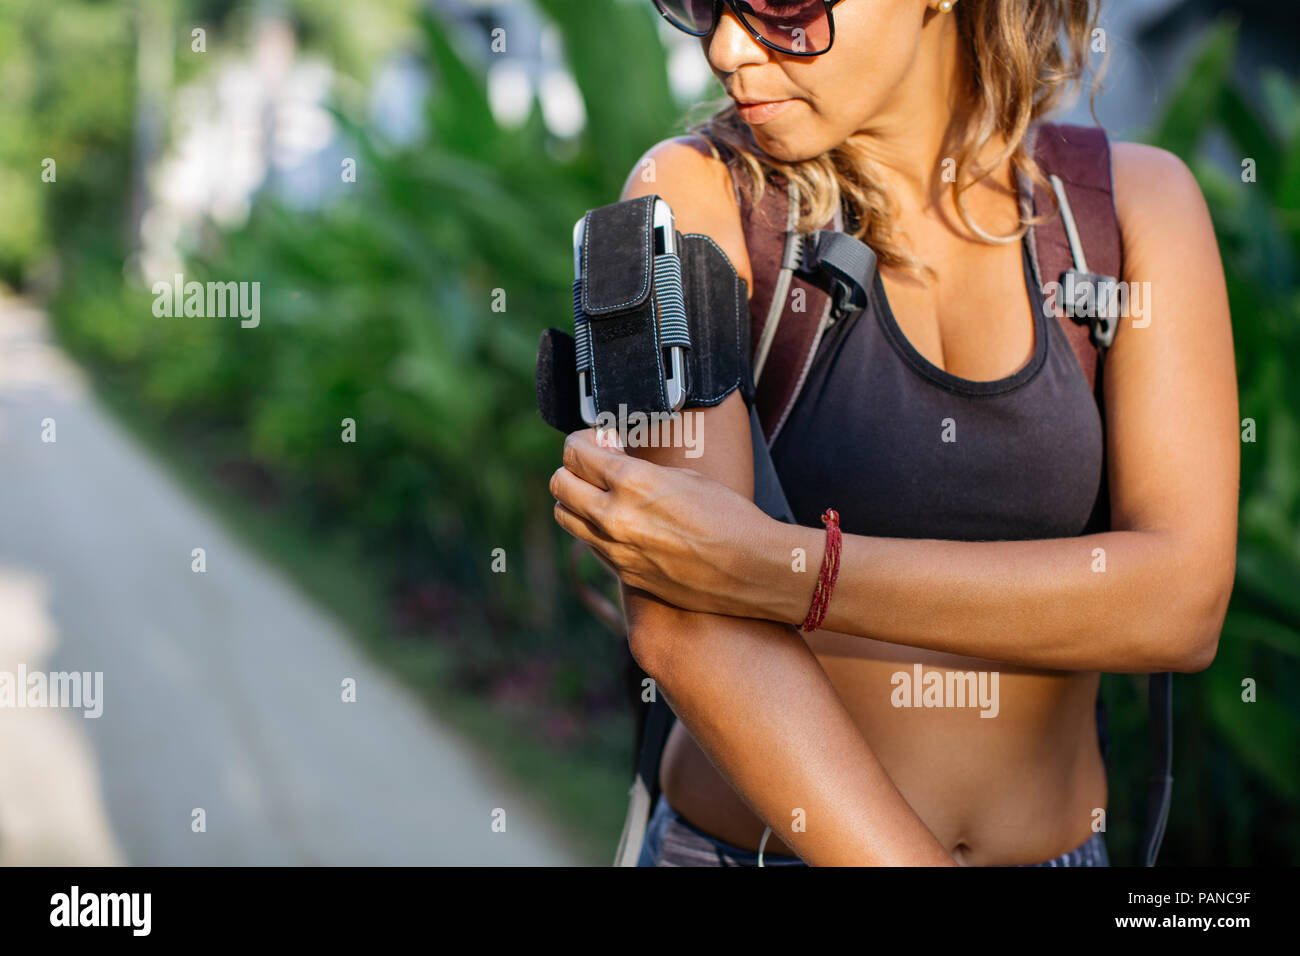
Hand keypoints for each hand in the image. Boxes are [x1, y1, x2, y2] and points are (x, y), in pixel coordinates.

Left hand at [548, 427, 770, 616]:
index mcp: (630, 483)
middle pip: (559, 484)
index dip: (581, 440)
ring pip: (565, 517)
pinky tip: (619, 521)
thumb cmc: (727, 516)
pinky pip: (590, 544)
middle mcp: (613, 517)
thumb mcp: (682, 476)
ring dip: (575, 500)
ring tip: (600, 493)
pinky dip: (594, 528)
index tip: (594, 440)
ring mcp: (615, 549)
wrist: (751, 568)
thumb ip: (635, 467)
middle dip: (572, 468)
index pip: (575, 453)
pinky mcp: (624, 574)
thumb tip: (609, 458)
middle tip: (592, 464)